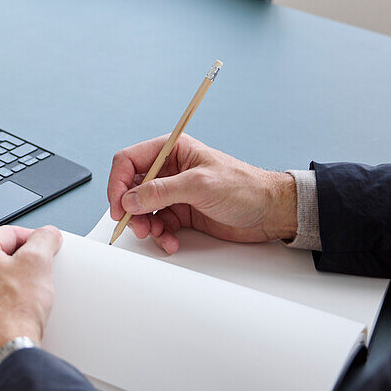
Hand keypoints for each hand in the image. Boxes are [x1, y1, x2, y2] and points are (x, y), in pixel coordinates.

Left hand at [0, 225, 61, 372]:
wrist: (1, 355)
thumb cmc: (11, 313)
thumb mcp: (38, 263)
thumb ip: (43, 240)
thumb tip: (47, 233)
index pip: (8, 234)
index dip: (33, 240)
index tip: (45, 248)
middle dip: (20, 267)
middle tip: (37, 277)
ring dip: (8, 289)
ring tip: (25, 301)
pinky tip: (12, 318)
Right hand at [107, 134, 296, 253]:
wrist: (271, 211)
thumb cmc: (245, 186)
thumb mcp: (200, 185)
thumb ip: (162, 191)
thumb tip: (130, 199)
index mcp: (172, 150)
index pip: (129, 161)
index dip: (118, 183)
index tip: (119, 205)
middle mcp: (169, 169)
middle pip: (131, 187)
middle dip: (130, 208)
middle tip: (136, 225)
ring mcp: (174, 192)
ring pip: (142, 208)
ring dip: (145, 224)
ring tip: (157, 234)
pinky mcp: (181, 212)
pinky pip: (159, 224)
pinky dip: (160, 235)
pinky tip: (171, 240)